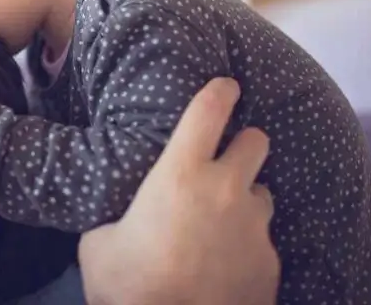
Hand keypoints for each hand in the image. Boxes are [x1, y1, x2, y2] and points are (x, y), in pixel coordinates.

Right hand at [78, 78, 278, 304]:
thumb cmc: (127, 284)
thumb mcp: (99, 242)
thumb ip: (117, 217)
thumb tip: (116, 218)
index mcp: (181, 174)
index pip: (209, 110)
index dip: (220, 92)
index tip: (225, 86)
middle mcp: (226, 190)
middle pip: (256, 141)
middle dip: (244, 144)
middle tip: (225, 161)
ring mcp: (255, 228)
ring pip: (263, 194)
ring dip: (245, 201)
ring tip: (223, 223)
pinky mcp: (272, 264)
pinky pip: (263, 242)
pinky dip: (247, 247)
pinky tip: (226, 266)